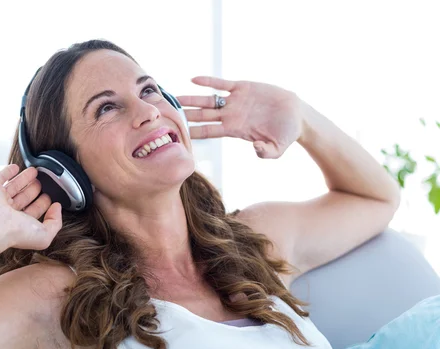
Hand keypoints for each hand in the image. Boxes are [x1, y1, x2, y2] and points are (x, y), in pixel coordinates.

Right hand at [0, 164, 61, 250]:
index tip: (51, 198)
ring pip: (15, 186)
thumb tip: (56, 208)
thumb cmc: (17, 233)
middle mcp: (9, 213)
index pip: (35, 211)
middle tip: (43, 182)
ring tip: (35, 171)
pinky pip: (0, 177)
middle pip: (25, 197)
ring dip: (24, 178)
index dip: (43, 204)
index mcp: (21, 224)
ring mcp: (0, 200)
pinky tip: (16, 167)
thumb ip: (55, 223)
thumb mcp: (45, 235)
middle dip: (34, 189)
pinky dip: (7, 172)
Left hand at [177, 76, 302, 158]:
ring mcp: (234, 101)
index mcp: (234, 130)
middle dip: (186, 115)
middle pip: (203, 116)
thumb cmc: (286, 134)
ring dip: (192, 99)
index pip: (209, 132)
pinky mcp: (242, 87)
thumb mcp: (277, 148)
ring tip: (175, 97)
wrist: (297, 116)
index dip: (194, 132)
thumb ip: (266, 152)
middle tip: (167, 116)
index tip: (178, 134)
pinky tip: (194, 79)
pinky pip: (222, 84)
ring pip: (208, 99)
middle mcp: (230, 115)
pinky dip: (209, 81)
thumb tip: (255, 149)